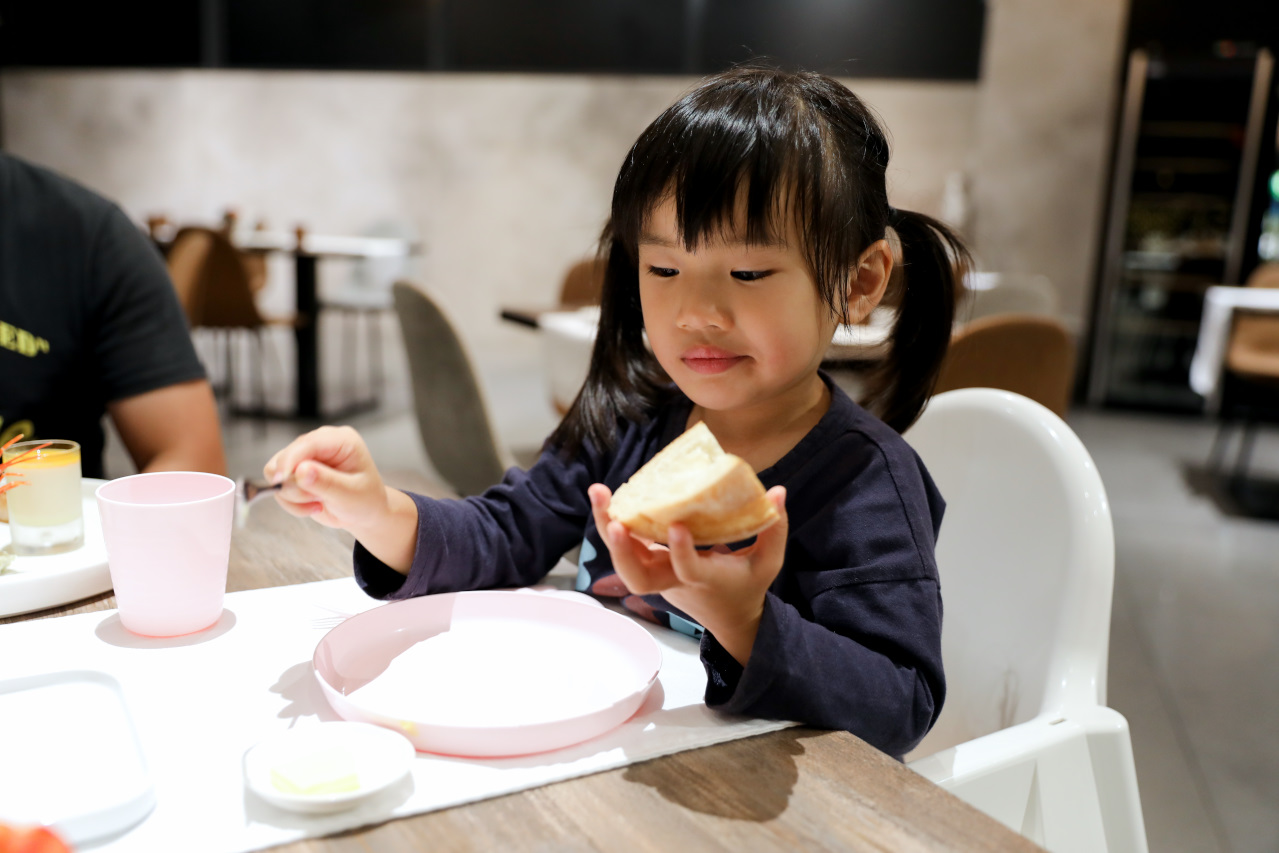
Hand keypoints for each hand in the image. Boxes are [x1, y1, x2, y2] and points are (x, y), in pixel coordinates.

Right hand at [263, 427, 418, 573]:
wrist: (364, 513)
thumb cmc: (365, 501)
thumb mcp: (350, 494)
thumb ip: (326, 482)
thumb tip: (301, 470)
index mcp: (341, 440)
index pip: (307, 443)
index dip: (290, 461)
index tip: (281, 482)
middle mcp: (320, 442)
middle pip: (285, 457)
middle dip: (296, 486)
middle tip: (317, 501)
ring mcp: (305, 456)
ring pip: (275, 472)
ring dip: (293, 496)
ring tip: (318, 503)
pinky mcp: (294, 470)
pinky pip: (278, 485)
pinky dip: (290, 502)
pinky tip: (313, 506)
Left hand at [588, 483, 787, 664]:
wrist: (728, 615)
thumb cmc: (747, 585)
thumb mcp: (769, 562)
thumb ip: (775, 528)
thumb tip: (779, 491)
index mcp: (705, 580)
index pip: (688, 572)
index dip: (680, 552)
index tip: (676, 526)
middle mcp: (674, 580)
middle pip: (637, 577)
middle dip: (620, 549)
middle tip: (613, 519)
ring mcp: (658, 574)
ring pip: (624, 562)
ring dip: (606, 529)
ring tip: (599, 493)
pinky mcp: (650, 563)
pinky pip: (626, 547)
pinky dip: (613, 524)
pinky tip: (607, 496)